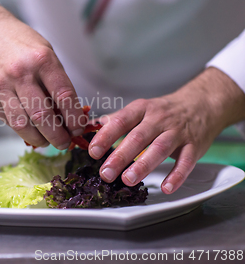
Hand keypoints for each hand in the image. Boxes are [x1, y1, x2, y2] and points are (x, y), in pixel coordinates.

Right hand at [0, 3, 84, 148]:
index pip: (64, 96)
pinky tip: (31, 130)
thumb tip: (70, 116)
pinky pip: (9, 121)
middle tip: (65, 143)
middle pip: (43, 116)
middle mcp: (21, 73)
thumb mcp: (46, 54)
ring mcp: (2, 86)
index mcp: (42, 60)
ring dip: (39, 139)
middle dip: (58, 136)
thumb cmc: (22, 45)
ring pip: (23, 124)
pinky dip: (22, 130)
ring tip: (48, 141)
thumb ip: (57, 82)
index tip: (79, 129)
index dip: (74, 118)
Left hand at [89, 67, 244, 193]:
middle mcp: (159, 119)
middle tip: (105, 173)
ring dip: (143, 165)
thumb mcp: (140, 109)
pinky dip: (176, 176)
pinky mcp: (194, 146)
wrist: (201, 104)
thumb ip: (116, 120)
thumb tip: (90, 128)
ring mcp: (178, 132)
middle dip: (120, 156)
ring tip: (127, 180)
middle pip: (137, 138)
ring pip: (159, 149)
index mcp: (142, 109)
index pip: (121, 121)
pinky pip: (186, 162)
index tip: (93, 151)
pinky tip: (166, 187)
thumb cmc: (164, 111)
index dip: (106, 136)